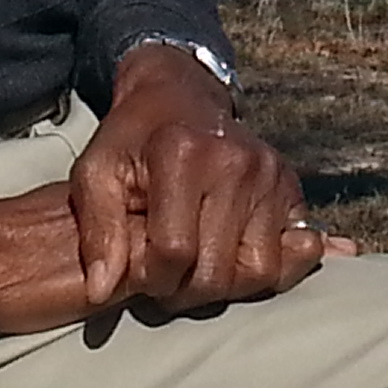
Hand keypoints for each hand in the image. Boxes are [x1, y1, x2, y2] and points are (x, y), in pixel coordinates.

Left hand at [70, 43, 359, 312]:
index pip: (173, 253)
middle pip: (217, 272)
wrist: (179, 96)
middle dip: (184, 289)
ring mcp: (271, 175)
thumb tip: (101, 292)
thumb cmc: (133, 140)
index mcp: (182, 153)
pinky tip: (230, 256)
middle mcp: (236, 162)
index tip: (139, 267)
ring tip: (196, 265)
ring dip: (224, 285)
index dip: (150, 277)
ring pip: (258, 272)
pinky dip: (259, 270)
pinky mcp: (291, 188)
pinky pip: (288, 258)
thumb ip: (96, 232)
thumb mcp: (96, 174)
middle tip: (165, 272)